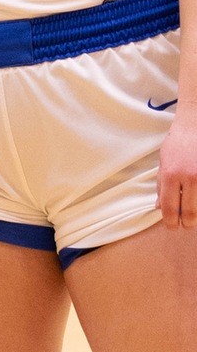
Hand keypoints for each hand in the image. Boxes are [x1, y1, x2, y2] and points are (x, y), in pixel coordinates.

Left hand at [157, 108, 196, 226]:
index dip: (170, 222)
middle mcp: (189, 177)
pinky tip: (196, 200)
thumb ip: (161, 186)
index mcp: (171, 174)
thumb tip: (159, 208)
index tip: (172, 226)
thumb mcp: (163, 163)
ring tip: (192, 214)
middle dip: (186, 223)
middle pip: (190, 212)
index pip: (169, 207)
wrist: (195, 124)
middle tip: (185, 224)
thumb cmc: (177, 143)